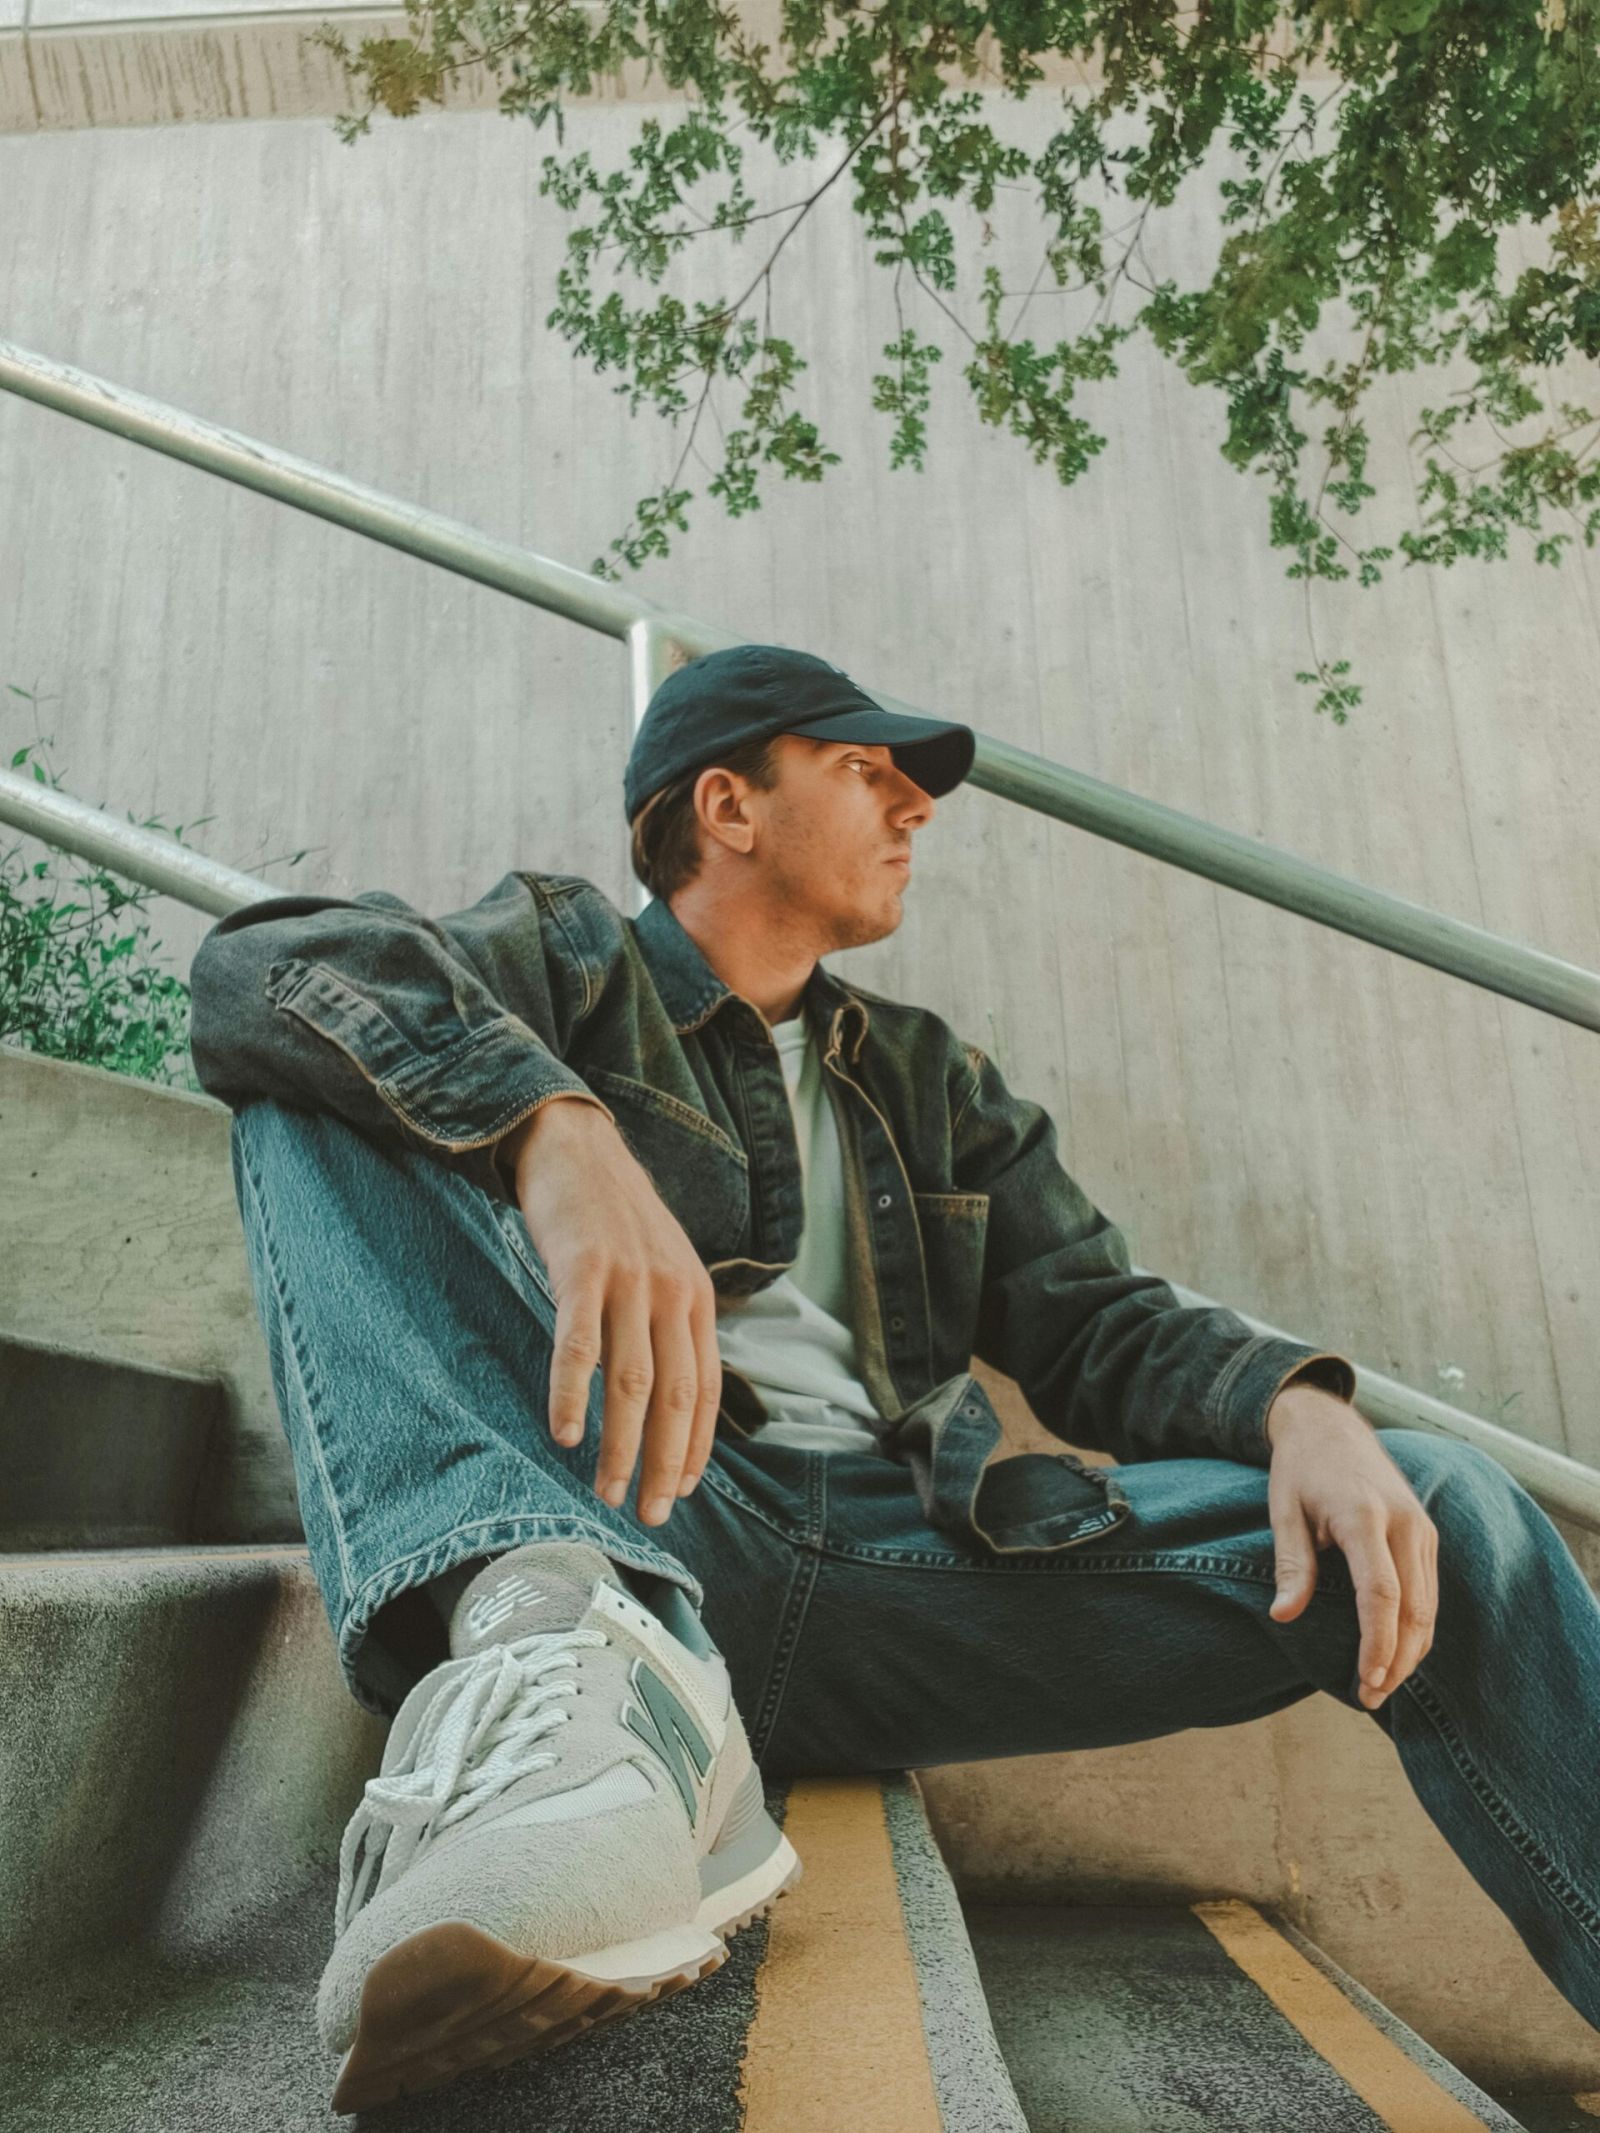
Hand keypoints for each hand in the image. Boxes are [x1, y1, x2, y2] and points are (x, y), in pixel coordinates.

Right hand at [502, 1098, 721, 1526]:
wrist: (575, 1146)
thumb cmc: (614, 1217)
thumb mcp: (662, 1265)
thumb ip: (670, 1321)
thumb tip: (668, 1393)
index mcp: (695, 1298)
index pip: (706, 1387)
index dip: (695, 1444)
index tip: (680, 1491)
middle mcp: (671, 1292)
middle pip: (674, 1395)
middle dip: (662, 1461)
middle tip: (647, 1513)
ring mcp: (628, 1280)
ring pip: (630, 1380)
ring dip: (620, 1444)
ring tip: (605, 1491)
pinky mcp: (583, 1269)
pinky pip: (578, 1344)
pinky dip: (573, 1393)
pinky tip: (566, 1434)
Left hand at [1265, 1384, 1438, 1710]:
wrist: (1329, 1425)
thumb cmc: (1300, 1469)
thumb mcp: (1284, 1510)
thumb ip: (1292, 1564)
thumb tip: (1283, 1616)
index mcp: (1364, 1515)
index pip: (1381, 1593)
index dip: (1377, 1642)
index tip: (1366, 1680)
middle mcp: (1403, 1522)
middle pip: (1413, 1608)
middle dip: (1396, 1659)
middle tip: (1370, 1697)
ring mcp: (1420, 1527)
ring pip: (1428, 1604)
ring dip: (1410, 1650)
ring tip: (1382, 1685)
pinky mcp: (1425, 1533)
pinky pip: (1429, 1590)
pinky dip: (1417, 1627)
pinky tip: (1397, 1653)